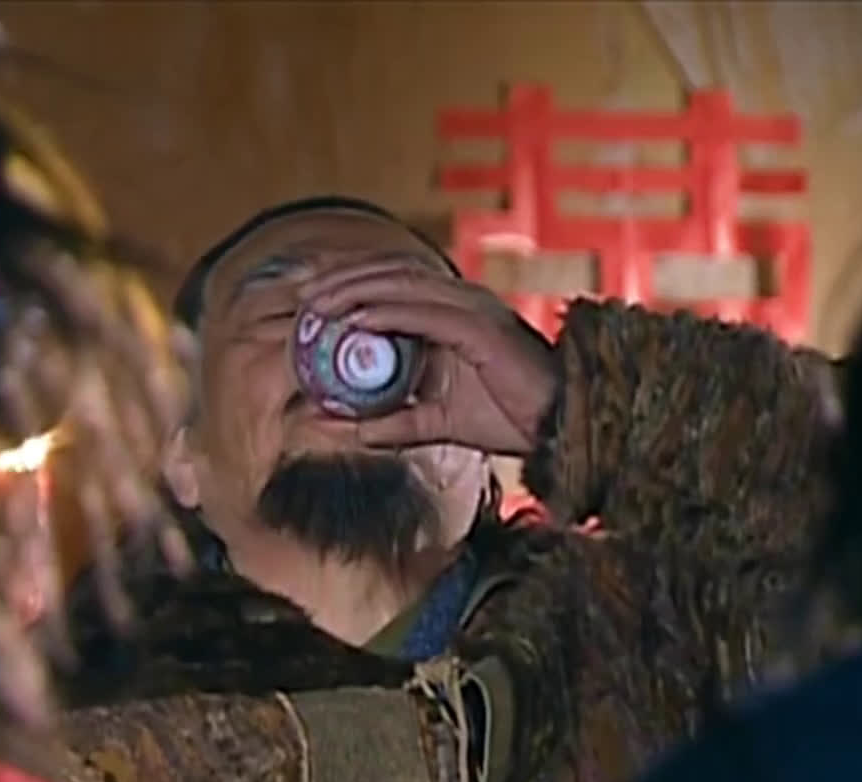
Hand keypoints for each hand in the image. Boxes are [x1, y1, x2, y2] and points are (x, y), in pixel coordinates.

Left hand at [298, 258, 559, 454]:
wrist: (559, 427)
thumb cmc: (509, 417)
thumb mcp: (436, 422)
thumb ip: (390, 423)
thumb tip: (337, 426)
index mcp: (451, 311)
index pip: (391, 282)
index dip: (349, 282)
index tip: (308, 299)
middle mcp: (460, 299)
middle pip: (389, 274)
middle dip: (342, 279)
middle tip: (301, 296)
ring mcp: (471, 308)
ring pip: (401, 284)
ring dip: (355, 289)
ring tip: (317, 304)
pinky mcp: (480, 328)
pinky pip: (423, 312)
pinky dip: (386, 312)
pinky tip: (355, 320)